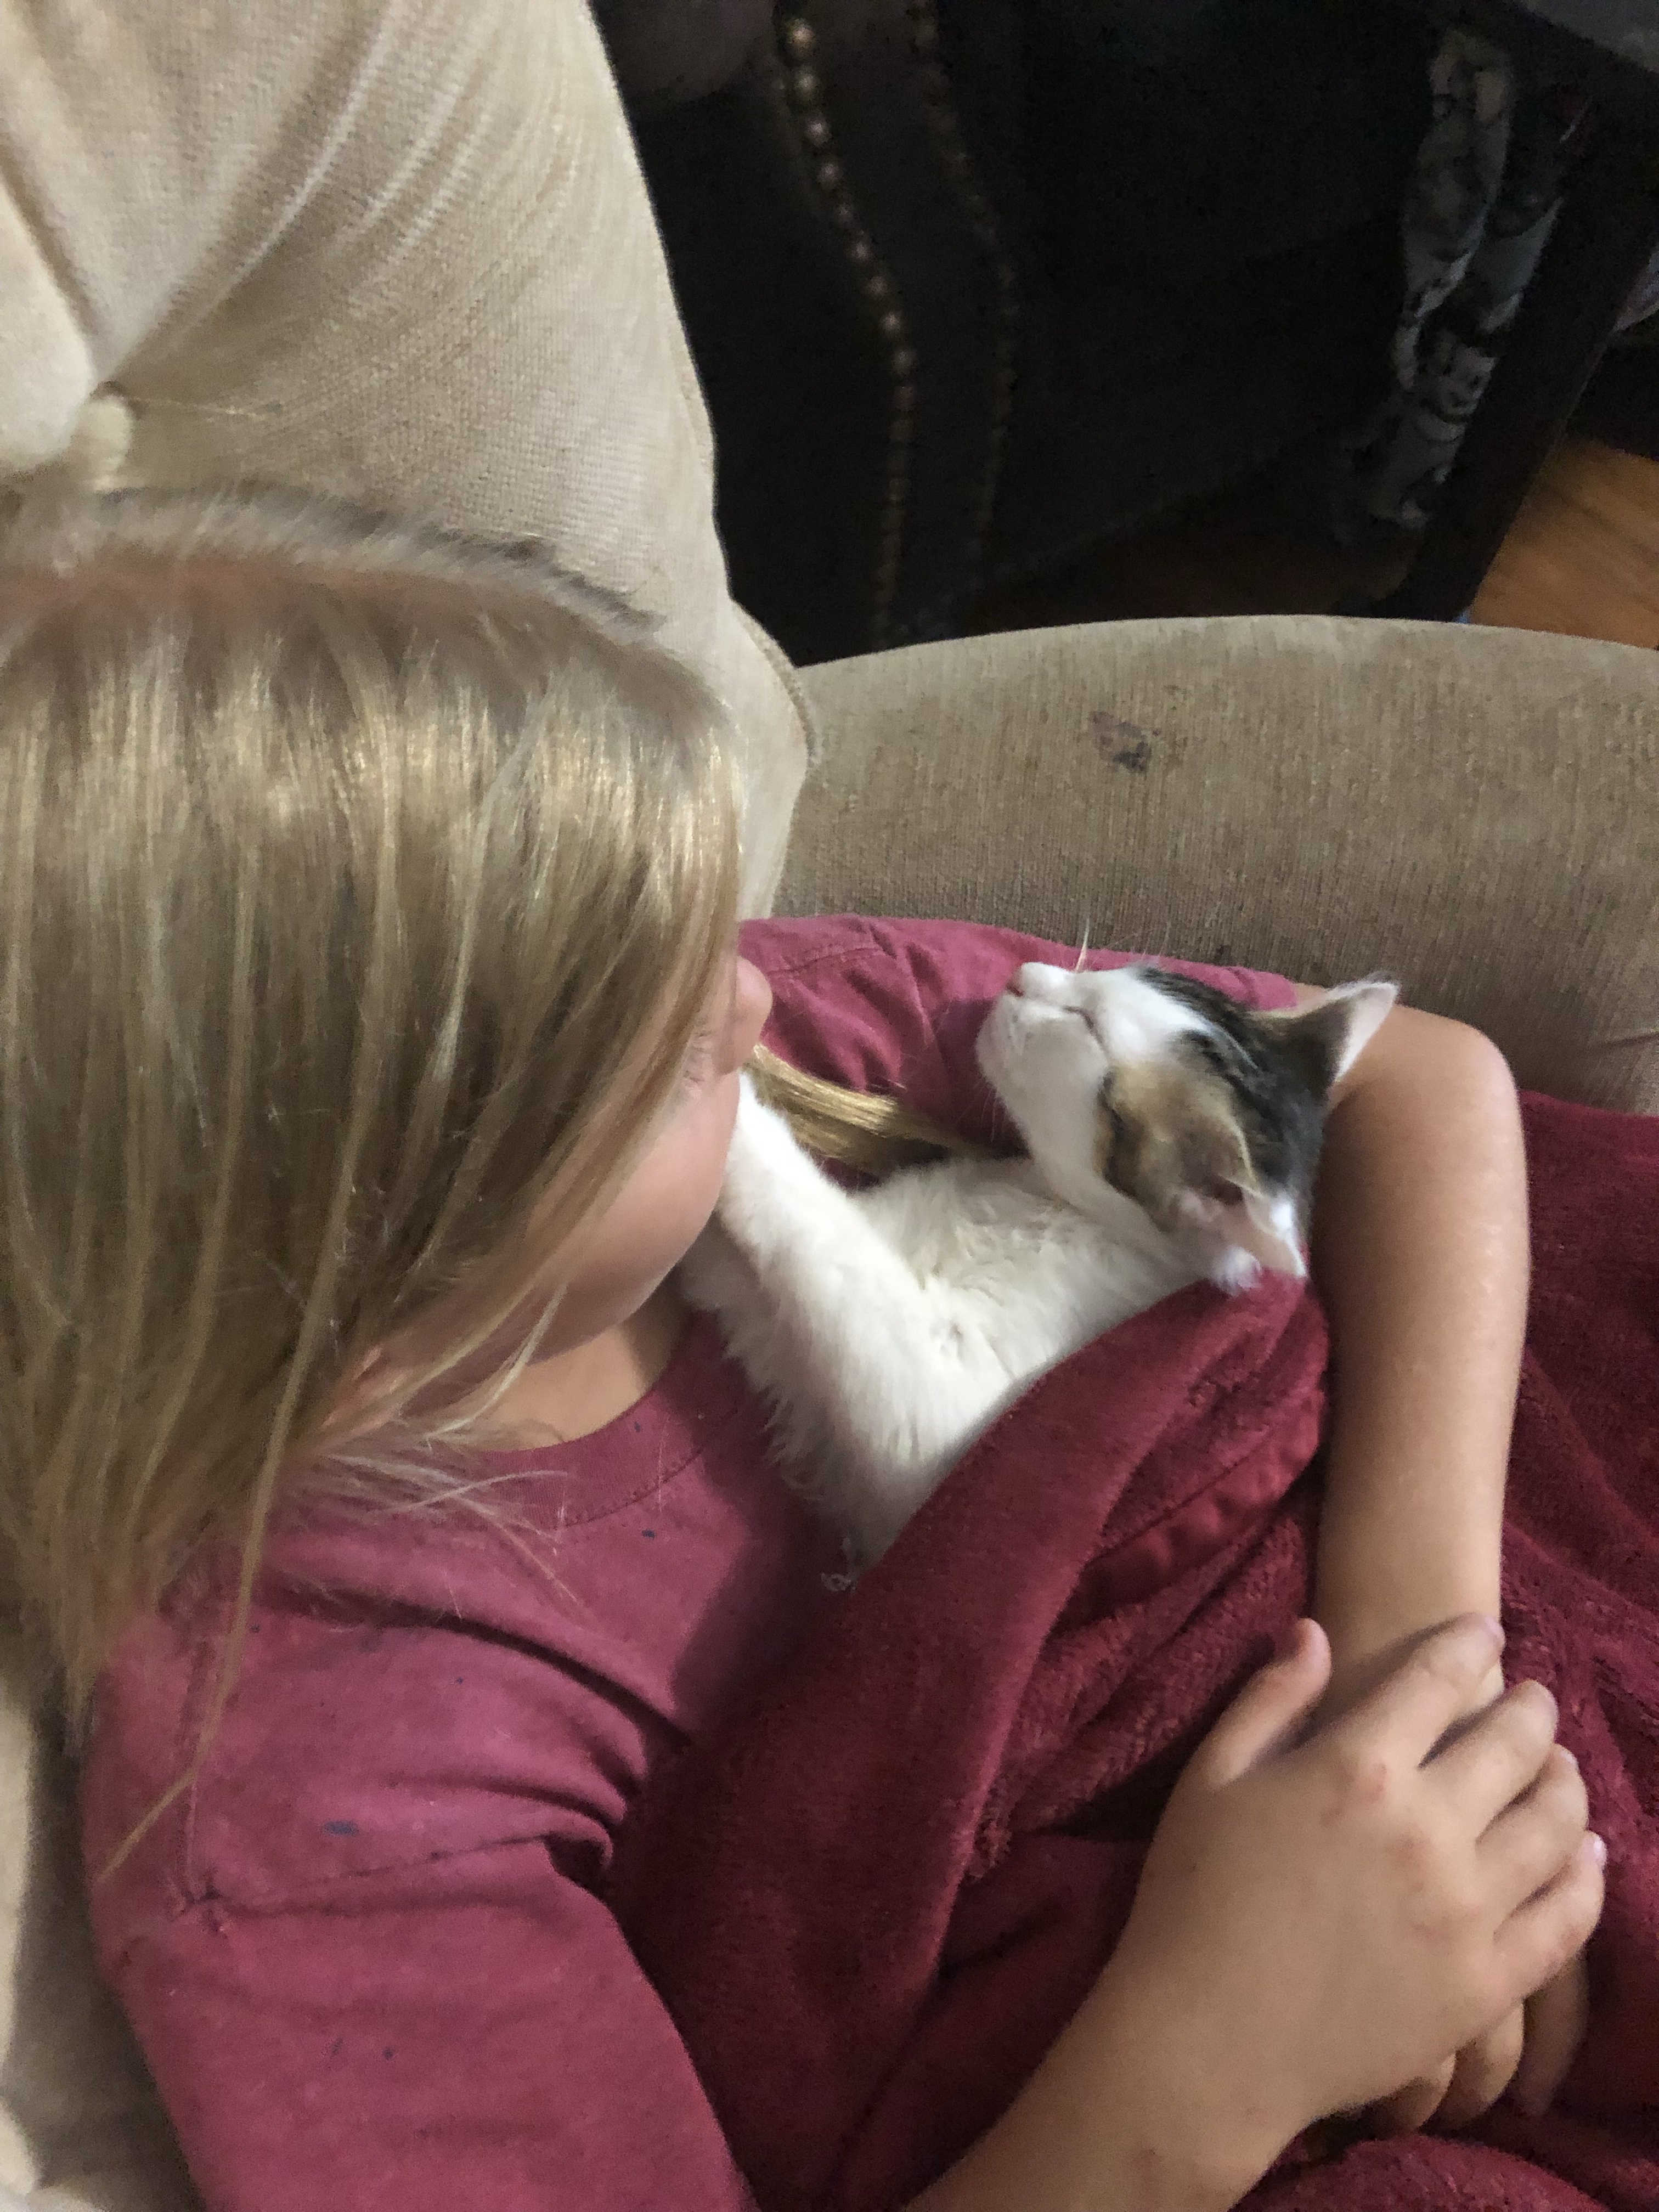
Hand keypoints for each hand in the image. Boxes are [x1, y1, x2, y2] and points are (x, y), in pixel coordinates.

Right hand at [1078, 1616, 1602, 2196]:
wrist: (1207, 2042)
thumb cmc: (1192, 1899)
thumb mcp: (1210, 1778)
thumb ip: (1270, 1699)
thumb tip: (1316, 1631)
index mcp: (1354, 1769)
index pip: (1439, 1678)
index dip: (1469, 1643)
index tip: (1486, 1632)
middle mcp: (1424, 1830)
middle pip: (1513, 1742)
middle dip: (1531, 1705)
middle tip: (1533, 1695)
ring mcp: (1465, 1911)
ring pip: (1556, 1825)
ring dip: (1567, 1780)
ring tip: (1560, 1767)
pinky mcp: (1486, 1983)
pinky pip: (1565, 1919)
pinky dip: (1587, 1877)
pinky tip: (1585, 1855)